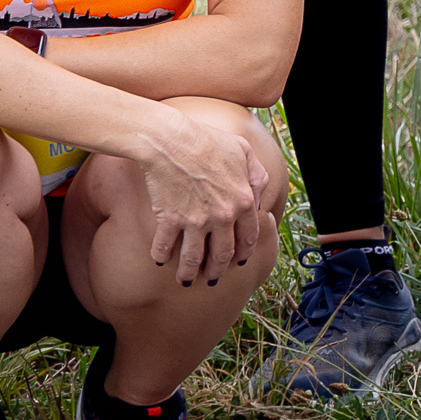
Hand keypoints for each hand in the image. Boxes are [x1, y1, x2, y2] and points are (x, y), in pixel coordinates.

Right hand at [129, 105, 278, 287]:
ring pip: (193, 259)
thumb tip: (261, 200)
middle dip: (216, 271)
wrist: (171, 140)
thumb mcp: (244, 152)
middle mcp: (222, 216)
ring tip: (185, 280)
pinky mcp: (170, 219)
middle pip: (222, 255)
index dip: (243, 253)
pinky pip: (164, 247)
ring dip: (189, 273)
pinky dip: (161, 257)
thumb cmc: (208, 140)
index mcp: (243, 201)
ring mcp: (195, 221)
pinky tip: (159, 261)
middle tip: (211, 278)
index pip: (248, 237)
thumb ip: (258, 177)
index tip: (238, 262)